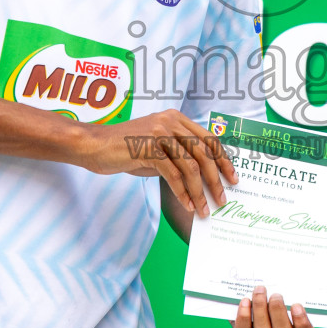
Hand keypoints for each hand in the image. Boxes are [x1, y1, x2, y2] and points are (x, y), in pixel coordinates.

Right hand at [80, 109, 234, 217]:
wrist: (93, 145)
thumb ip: (177, 155)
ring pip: (191, 166)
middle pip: (204, 153)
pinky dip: (182, 192)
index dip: (224, 160)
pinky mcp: (148, 149)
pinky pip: (173, 174)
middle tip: (222, 199)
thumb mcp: (156, 146)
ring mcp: (160, 134)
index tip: (233, 178)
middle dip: (216, 179)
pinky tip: (186, 205)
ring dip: (199, 192)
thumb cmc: (124, 148)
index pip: (209, 139)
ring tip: (204, 209)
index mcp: (176, 118)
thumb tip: (202, 178)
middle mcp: (171, 122)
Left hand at [231, 286, 317, 327]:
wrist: (255, 283)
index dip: (303, 325)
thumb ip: (299, 283)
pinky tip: (245, 300)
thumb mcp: (291, 281)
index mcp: (297, 323)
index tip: (296, 306)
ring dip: (261, 310)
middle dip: (279, 312)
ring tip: (260, 290)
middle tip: (276, 295)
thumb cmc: (278, 282)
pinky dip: (244, 317)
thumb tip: (308, 273)